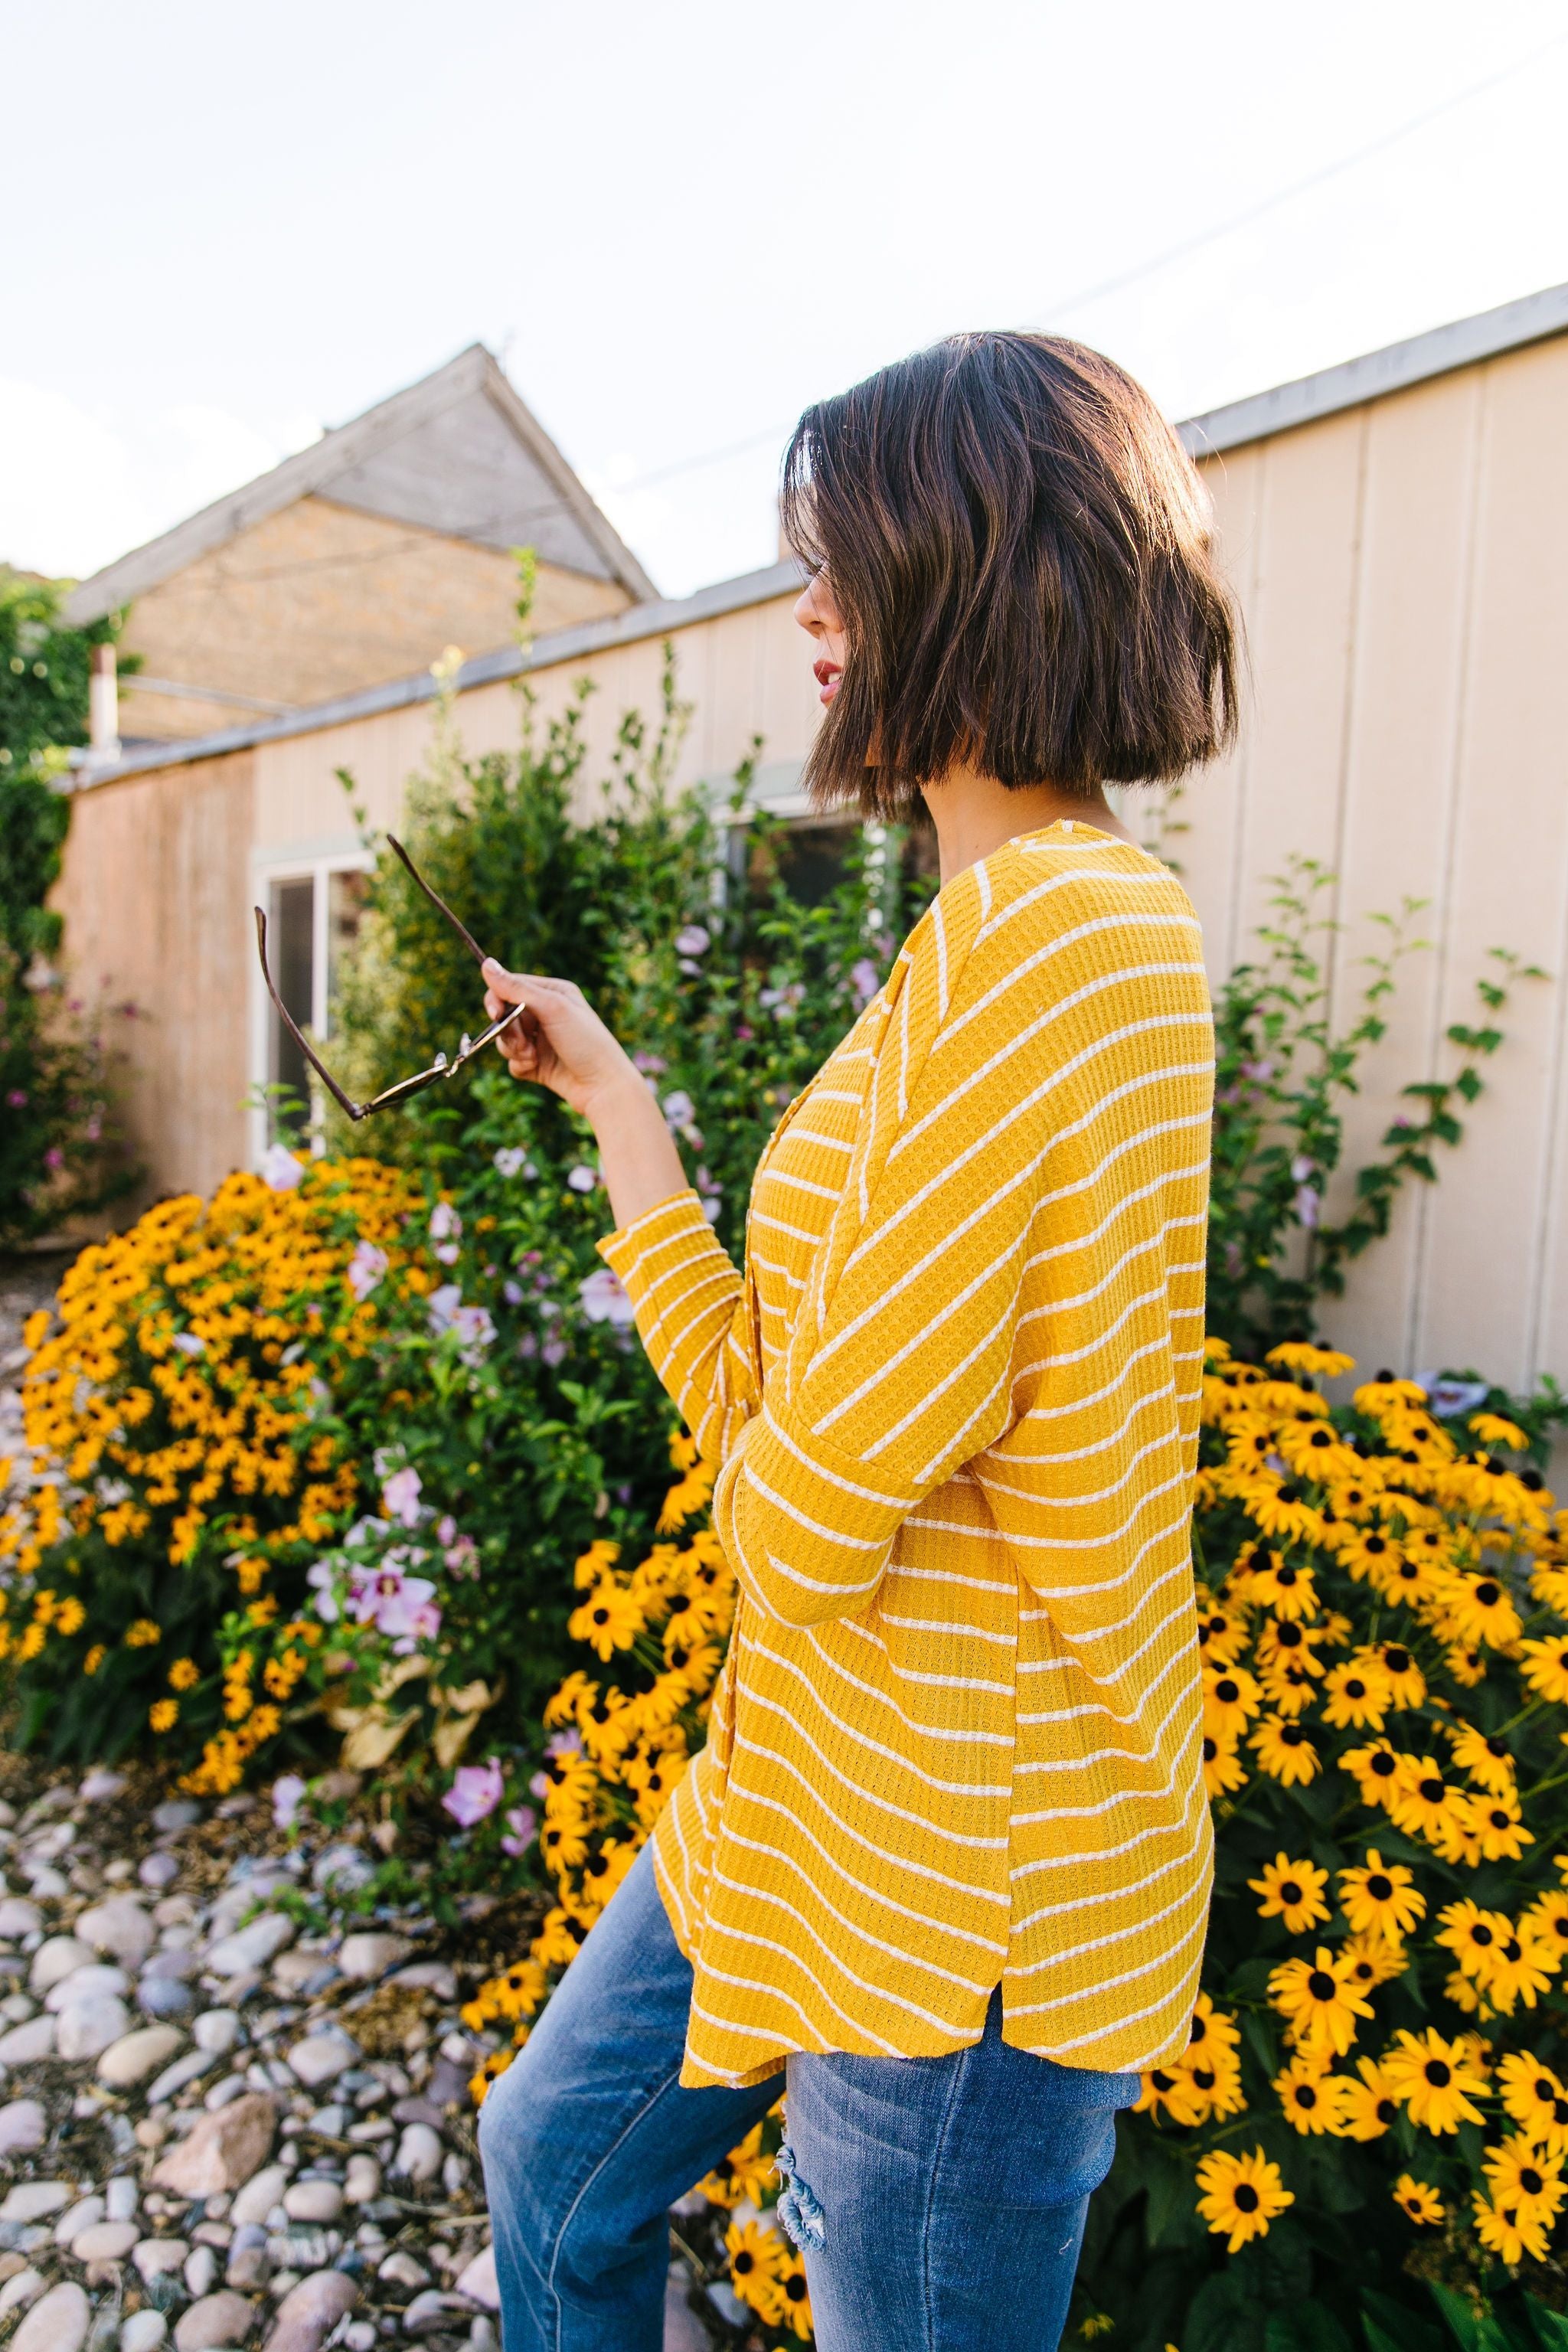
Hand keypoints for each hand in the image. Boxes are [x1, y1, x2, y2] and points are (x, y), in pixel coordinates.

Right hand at [481, 961, 636, 1119]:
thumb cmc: (586, 1042)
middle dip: (508, 1031)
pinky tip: (537, 1068)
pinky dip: (520, 1065)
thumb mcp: (553, 1009)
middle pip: (503, 1015)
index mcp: (552, 993)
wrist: (603, 1087)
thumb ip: (517, 989)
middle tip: (524, 1042)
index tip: (496, 1014)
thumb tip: (486, 964)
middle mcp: (545, 1014)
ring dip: (513, 1049)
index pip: (509, 987)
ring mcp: (540, 1040)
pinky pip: (512, 1062)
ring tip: (533, 1056)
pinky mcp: (537, 1064)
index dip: (497, 1000)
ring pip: (504, 1040)